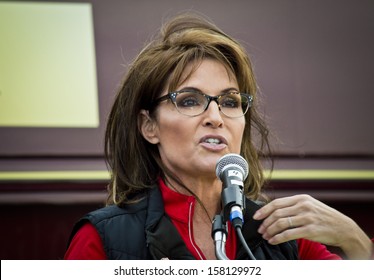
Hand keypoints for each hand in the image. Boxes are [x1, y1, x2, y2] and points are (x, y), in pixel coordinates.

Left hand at [253, 194, 372, 258]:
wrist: (343, 228)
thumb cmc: (324, 217)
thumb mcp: (310, 205)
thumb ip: (294, 205)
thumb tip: (274, 211)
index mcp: (301, 198)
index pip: (277, 203)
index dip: (264, 210)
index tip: (256, 216)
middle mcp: (303, 206)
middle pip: (277, 213)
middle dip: (265, 222)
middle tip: (260, 229)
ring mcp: (307, 218)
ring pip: (280, 223)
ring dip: (270, 231)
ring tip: (266, 235)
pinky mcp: (310, 230)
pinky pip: (288, 234)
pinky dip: (278, 238)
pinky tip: (273, 240)